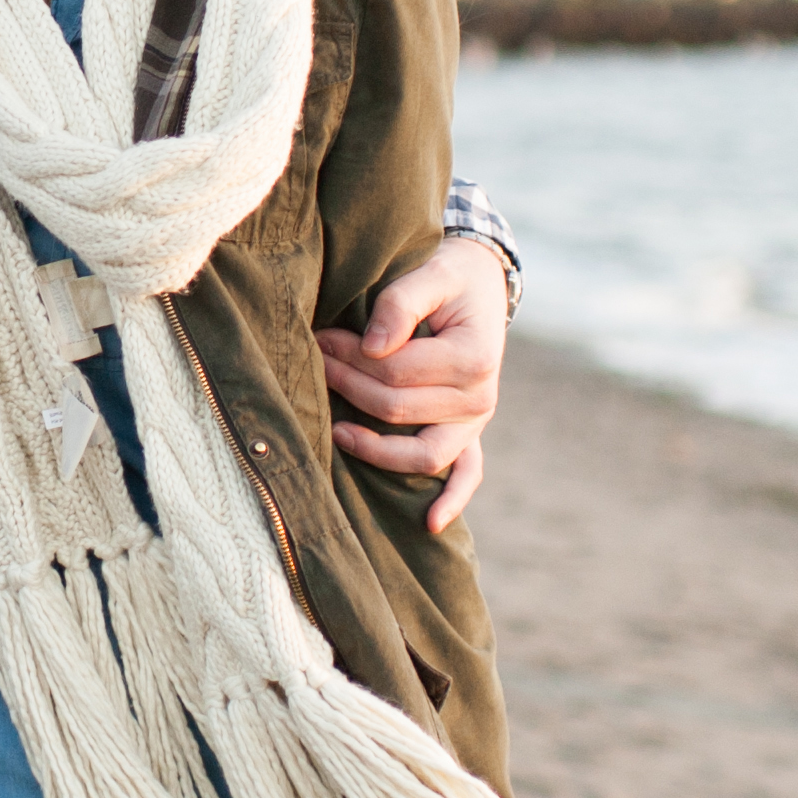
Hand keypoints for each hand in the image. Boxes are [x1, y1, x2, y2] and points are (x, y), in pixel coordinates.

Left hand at [321, 234, 508, 533]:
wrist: (480, 287)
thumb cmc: (449, 279)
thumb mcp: (430, 274)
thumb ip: (401, 303)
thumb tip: (372, 346)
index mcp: (474, 358)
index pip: (397, 371)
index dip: (351, 356)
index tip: (319, 337)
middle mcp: (481, 398)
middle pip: (397, 410)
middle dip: (348, 385)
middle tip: (315, 360)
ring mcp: (476, 423)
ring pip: (421, 454)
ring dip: (373, 446)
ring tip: (334, 430)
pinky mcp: (469, 435)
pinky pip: (466, 475)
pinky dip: (450, 501)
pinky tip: (427, 523)